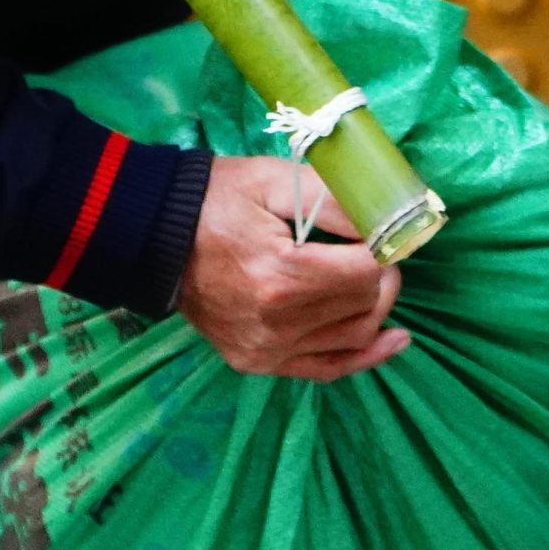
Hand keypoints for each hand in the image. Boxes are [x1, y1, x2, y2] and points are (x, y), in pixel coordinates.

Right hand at [175, 157, 406, 381]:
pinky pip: (327, 368)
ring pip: (353, 337)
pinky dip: (365, 356)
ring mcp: (266, 350)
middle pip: (363, 305)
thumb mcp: (273, 181)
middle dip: (382, 274)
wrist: (154, 236)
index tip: (381, 229)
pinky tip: (393, 339)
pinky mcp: (258, 362)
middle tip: (375, 246)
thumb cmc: (216, 200)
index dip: (383, 247)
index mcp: (280, 275)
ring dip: (375, 306)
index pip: (365, 272)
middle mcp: (276, 324)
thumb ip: (334, 199)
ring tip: (374, 278)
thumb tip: (390, 217)